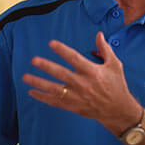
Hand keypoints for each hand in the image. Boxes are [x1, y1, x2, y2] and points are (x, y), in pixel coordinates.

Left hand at [22, 32, 140, 134]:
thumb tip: (98, 34)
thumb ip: (105, 49)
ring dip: (39, 83)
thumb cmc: (116, 84)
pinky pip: (55, 102)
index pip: (74, 58)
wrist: (118, 110)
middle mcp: (83, 84)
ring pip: (54, 89)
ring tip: (26, 77)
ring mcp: (77, 96)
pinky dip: (43, 98)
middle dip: (47, 67)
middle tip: (34, 60)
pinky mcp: (73, 106)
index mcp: (93, 72)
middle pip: (61, 74)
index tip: (51, 43)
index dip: (63, 50)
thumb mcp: (114, 64)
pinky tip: (32, 92)